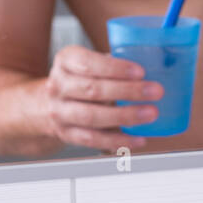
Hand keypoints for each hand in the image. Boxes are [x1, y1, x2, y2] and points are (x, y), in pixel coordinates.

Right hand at [41, 46, 162, 149]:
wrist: (44, 104)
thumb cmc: (80, 79)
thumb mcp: (89, 62)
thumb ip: (114, 64)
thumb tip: (157, 66)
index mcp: (66, 61)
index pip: (88, 63)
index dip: (115, 68)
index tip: (141, 71)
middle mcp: (58, 86)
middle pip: (93, 90)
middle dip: (128, 91)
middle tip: (156, 91)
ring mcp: (60, 112)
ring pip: (92, 116)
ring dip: (125, 116)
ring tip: (151, 113)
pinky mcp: (67, 134)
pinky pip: (93, 139)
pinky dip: (118, 140)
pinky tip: (139, 138)